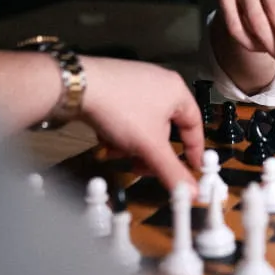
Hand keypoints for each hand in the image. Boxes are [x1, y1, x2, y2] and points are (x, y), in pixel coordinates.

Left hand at [79, 57, 203, 191]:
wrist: (79, 87)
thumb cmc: (120, 106)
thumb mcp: (150, 146)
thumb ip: (172, 171)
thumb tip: (191, 191)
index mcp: (177, 91)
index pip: (195, 125)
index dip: (194, 149)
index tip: (191, 167)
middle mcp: (160, 83)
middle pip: (165, 129)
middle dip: (150, 151)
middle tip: (141, 166)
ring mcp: (139, 82)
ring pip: (144, 125)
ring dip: (131, 144)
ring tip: (115, 151)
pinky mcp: (118, 85)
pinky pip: (128, 115)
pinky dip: (119, 131)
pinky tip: (105, 138)